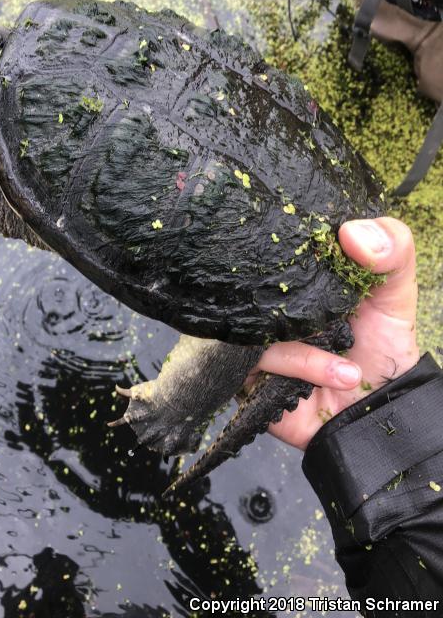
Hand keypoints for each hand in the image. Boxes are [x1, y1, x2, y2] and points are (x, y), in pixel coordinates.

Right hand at [247, 217, 419, 449]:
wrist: (378, 413)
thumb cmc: (383, 347)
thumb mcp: (395, 289)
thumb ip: (393, 246)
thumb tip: (349, 230)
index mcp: (295, 277)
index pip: (277, 246)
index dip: (297, 245)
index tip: (325, 253)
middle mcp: (270, 305)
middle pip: (257, 287)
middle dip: (306, 310)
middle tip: (341, 327)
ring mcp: (256, 339)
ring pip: (258, 330)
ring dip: (310, 355)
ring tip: (349, 372)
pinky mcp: (247, 375)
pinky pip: (254, 363)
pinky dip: (297, 370)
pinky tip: (327, 381)